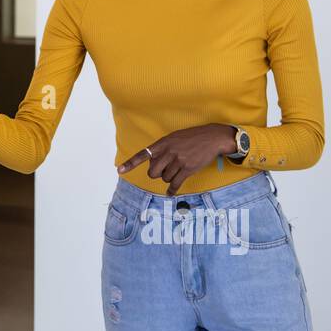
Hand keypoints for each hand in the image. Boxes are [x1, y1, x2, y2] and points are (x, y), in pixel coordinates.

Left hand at [116, 124, 236, 195]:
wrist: (211, 138)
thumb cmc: (191, 137)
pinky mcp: (188, 169)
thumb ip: (162, 148)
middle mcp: (169, 152)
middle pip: (152, 172)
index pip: (143, 154)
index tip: (119, 170)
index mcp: (162, 143)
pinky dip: (172, 190)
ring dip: (168, 178)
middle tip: (162, 171)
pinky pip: (176, 183)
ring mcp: (178, 161)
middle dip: (156, 174)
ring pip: (165, 178)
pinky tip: (171, 193)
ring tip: (176, 170)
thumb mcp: (173, 137)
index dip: (130, 163)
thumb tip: (153, 163)